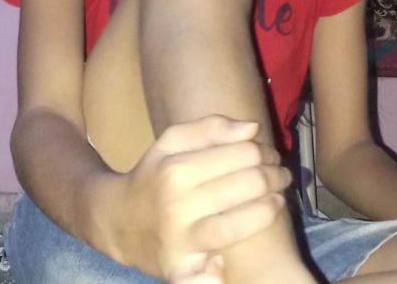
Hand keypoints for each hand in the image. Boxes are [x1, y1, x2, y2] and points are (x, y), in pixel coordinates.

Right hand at [106, 114, 289, 279]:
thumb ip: (209, 128)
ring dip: (269, 210)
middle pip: (247, 185)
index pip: (242, 154)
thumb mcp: (170, 142)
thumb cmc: (152, 175)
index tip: (270, 153)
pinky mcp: (178, 270)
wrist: (115, 220)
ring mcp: (179, 240)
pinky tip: (230, 256)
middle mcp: (177, 204)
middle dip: (274, 176)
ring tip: (278, 200)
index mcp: (176, 168)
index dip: (264, 151)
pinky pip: (206, 277)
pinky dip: (219, 272)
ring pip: (238, 226)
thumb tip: (252, 129)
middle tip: (281, 174)